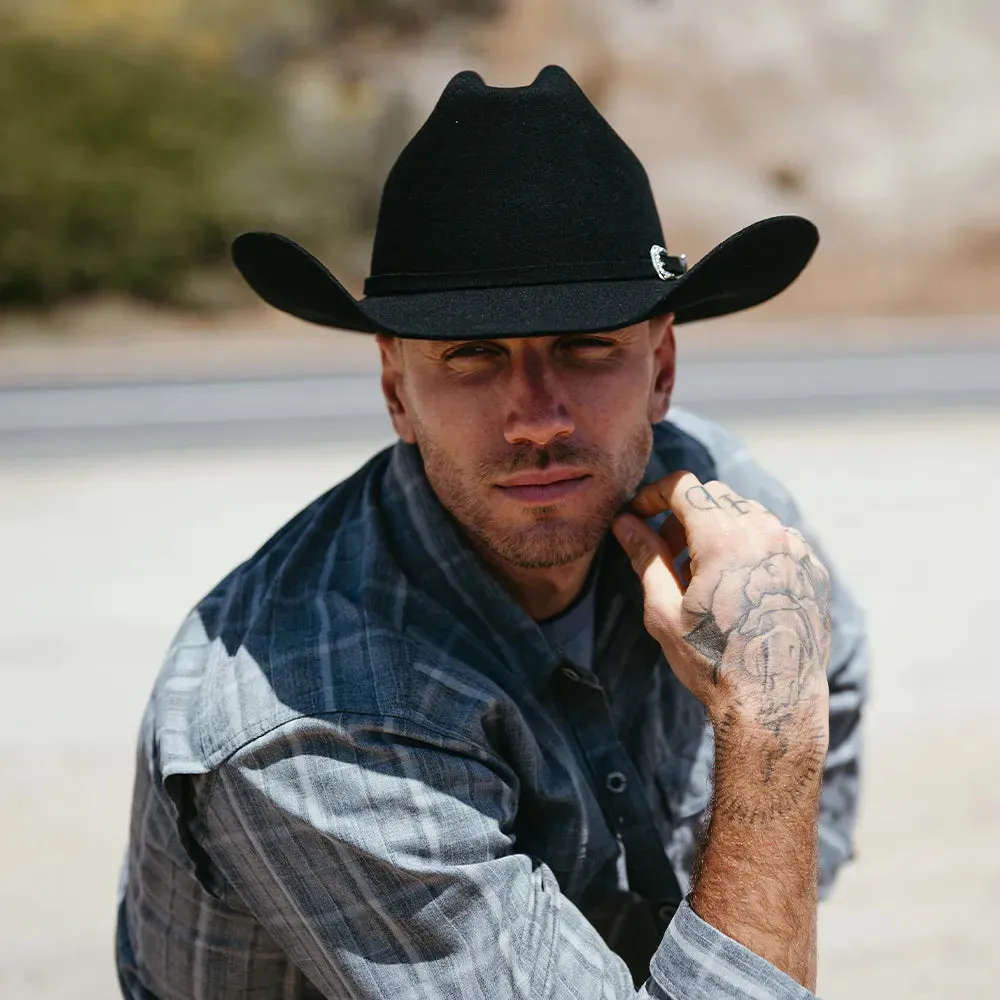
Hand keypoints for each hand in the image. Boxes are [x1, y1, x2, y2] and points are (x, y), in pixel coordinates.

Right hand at [612, 470, 830, 740]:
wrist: (775, 702)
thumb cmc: (713, 661)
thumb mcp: (664, 610)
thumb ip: (646, 556)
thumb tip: (625, 523)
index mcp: (726, 537)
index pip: (684, 486)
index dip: (653, 496)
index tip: (639, 516)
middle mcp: (767, 531)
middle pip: (716, 496)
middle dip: (685, 514)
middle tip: (668, 554)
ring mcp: (796, 548)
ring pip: (748, 514)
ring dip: (718, 529)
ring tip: (703, 577)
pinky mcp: (813, 568)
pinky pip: (775, 538)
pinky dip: (749, 548)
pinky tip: (738, 589)